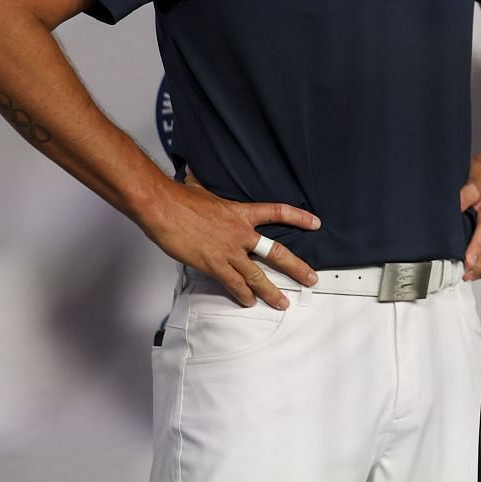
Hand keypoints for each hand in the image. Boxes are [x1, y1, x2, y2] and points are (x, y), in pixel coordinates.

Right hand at [142, 177, 320, 309]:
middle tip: (311, 279)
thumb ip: (206, 189)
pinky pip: (233, 283)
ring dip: (271, 291)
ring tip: (283, 303)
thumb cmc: (180, 198)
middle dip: (296, 268)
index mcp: (242, 212)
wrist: (163, 208)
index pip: (278, 212)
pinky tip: (249, 301)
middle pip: (276, 252)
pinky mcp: (213, 264)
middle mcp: (241, 233)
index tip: (316, 223)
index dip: (300, 217)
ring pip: (257, 275)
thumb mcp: (202, 189)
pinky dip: (242, 294)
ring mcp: (229, 250)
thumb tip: (194, 178)